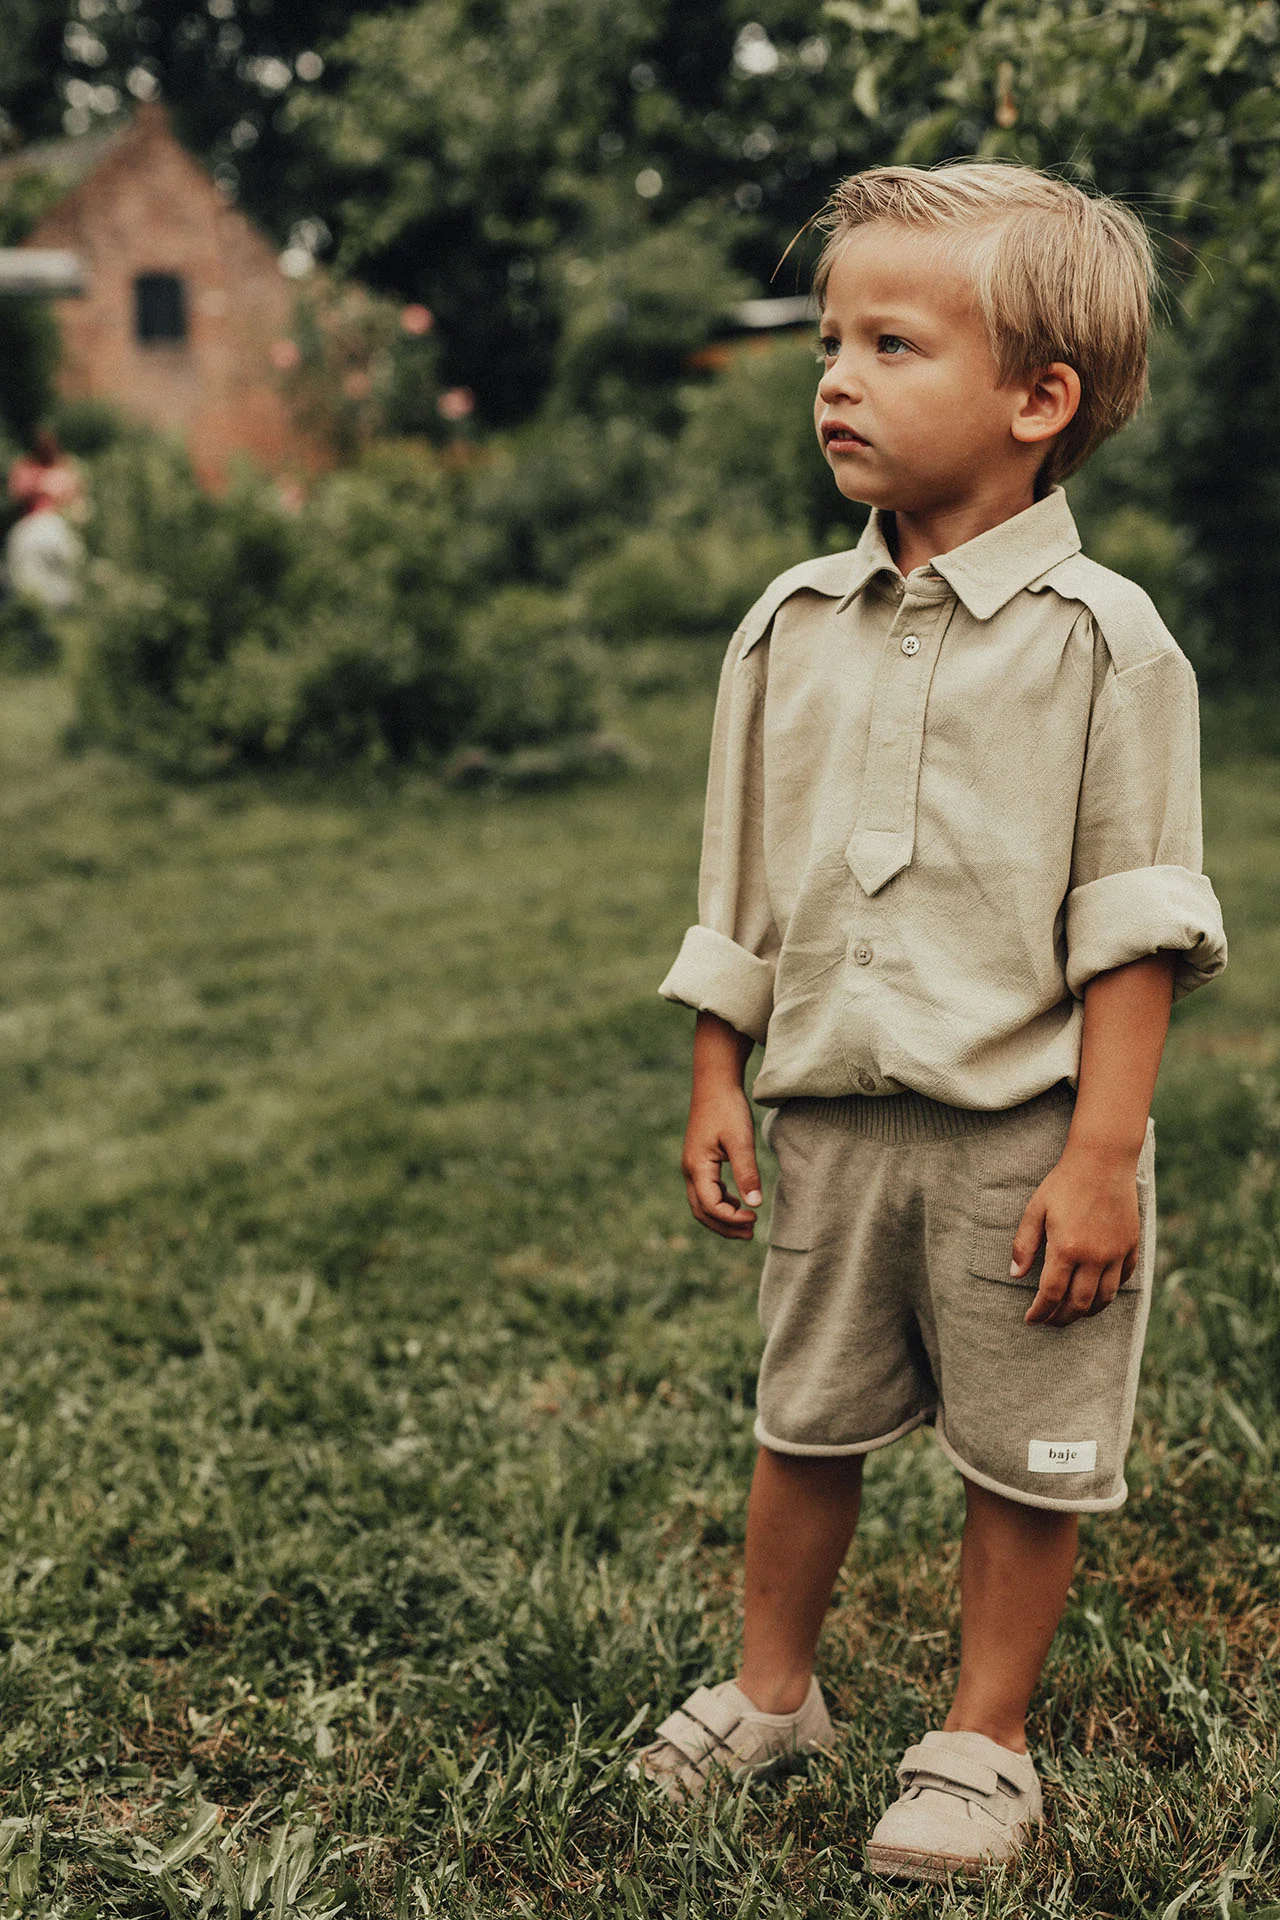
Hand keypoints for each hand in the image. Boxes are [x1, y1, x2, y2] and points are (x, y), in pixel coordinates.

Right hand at [682, 1083, 762, 1238]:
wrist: (715, 1084)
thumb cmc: (727, 1109)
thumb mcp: (741, 1141)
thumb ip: (747, 1173)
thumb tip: (754, 1205)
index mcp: (697, 1167)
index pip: (711, 1206)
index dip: (732, 1218)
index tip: (755, 1218)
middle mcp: (690, 1171)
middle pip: (702, 1212)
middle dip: (725, 1227)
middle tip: (751, 1234)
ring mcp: (693, 1167)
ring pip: (702, 1204)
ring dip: (722, 1218)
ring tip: (747, 1225)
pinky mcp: (700, 1162)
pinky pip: (706, 1192)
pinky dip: (721, 1204)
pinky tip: (739, 1203)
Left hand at [1013, 1145, 1140, 1327]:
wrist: (1103, 1161)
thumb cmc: (1064, 1183)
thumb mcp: (1035, 1209)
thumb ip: (1024, 1244)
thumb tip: (1015, 1274)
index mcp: (1066, 1249)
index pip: (1051, 1295)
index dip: (1040, 1312)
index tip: (1031, 1319)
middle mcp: (1094, 1256)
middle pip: (1079, 1304)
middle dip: (1062, 1318)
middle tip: (1050, 1320)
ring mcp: (1115, 1253)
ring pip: (1104, 1298)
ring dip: (1086, 1311)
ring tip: (1072, 1312)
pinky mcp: (1131, 1246)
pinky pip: (1122, 1280)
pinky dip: (1108, 1292)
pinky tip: (1096, 1293)